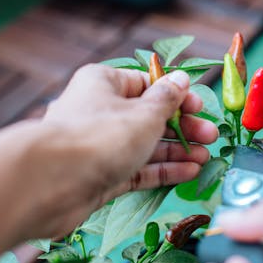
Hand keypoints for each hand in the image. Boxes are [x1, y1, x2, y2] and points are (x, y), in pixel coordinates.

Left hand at [21, 64, 216, 238]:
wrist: (51, 184)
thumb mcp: (145, 112)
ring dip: (177, 151)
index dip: (177, 95)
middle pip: (149, 116)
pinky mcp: (101, 174)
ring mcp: (101, 146)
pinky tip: (189, 171)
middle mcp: (101, 112)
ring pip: (145, 145)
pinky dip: (162, 169)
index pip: (147, 84)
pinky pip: (137, 168)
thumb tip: (181, 78)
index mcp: (105, 84)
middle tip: (211, 136)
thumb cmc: (102, 135)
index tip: (199, 107)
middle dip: (182, 127)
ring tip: (205, 157)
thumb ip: (167, 98)